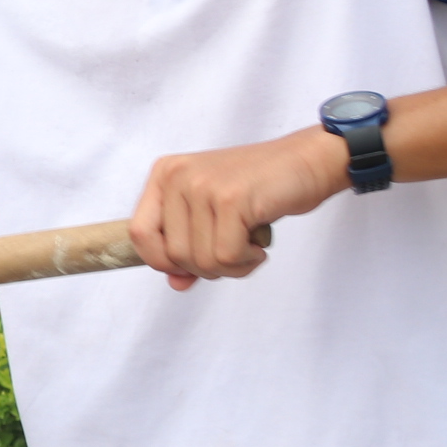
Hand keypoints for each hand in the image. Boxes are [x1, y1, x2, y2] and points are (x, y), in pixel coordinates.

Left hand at [130, 126, 340, 288]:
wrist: (307, 162)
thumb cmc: (259, 190)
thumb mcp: (214, 214)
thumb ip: (189, 246)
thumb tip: (175, 284)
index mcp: (164, 175)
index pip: (139, 233)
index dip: (163, 261)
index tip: (191, 266)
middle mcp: (176, 176)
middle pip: (173, 255)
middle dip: (206, 269)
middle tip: (234, 254)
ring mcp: (202, 185)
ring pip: (200, 260)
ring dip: (230, 268)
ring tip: (249, 249)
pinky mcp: (231, 199)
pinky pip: (227, 256)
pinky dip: (247, 263)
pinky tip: (259, 247)